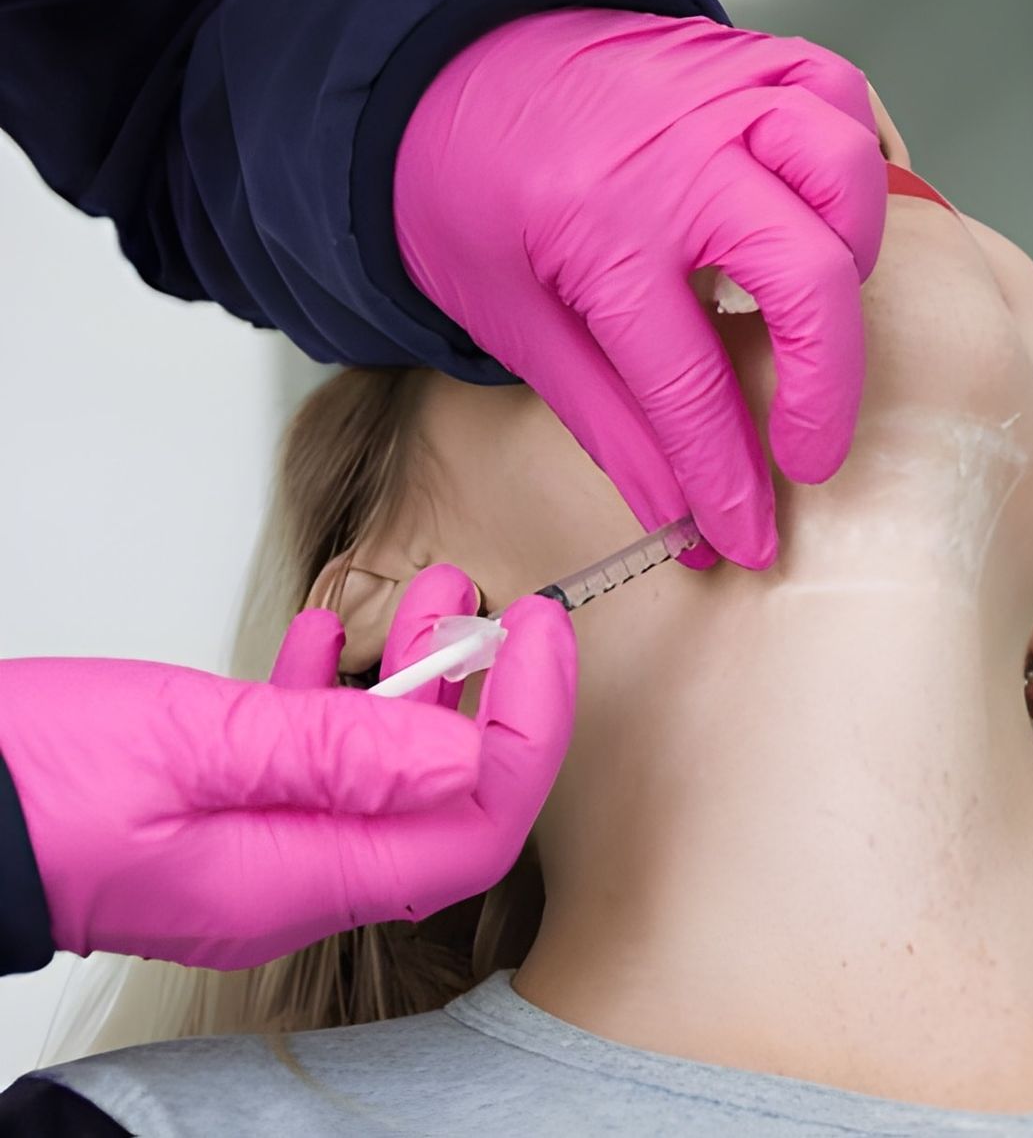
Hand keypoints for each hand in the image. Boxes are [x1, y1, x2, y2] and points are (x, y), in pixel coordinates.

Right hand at [0, 567, 573, 969]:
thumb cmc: (29, 790)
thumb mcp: (190, 744)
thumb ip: (333, 752)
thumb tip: (466, 757)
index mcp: (302, 878)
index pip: (476, 824)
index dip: (529, 732)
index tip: (544, 637)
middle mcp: (294, 880)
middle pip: (442, 800)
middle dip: (489, 698)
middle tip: (507, 609)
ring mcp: (258, 854)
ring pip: (380, 772)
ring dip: (417, 681)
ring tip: (435, 589)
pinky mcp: (218, 821)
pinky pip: (309, 766)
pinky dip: (335, 698)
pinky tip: (326, 636)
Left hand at [395, 8, 888, 569]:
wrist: (441, 64)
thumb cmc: (472, 195)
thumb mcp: (513, 324)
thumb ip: (609, 420)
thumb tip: (680, 516)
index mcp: (597, 231)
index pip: (688, 380)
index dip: (726, 476)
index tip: (748, 535)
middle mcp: (674, 156)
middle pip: (804, 277)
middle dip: (825, 390)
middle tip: (810, 455)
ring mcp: (719, 94)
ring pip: (843, 172)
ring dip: (851, 259)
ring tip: (818, 316)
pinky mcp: (746, 58)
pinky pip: (840, 95)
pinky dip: (850, 160)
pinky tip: (824, 212)